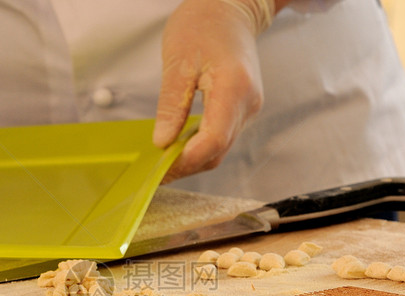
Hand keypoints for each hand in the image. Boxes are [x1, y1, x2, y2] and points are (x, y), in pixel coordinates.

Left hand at [153, 0, 273, 182]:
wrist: (229, 9)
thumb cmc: (202, 25)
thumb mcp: (178, 61)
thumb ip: (171, 105)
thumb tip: (162, 142)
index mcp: (234, 88)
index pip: (213, 140)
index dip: (186, 160)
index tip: (160, 168)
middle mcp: (248, 103)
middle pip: (217, 151)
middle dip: (186, 165)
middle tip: (156, 171)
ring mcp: (249, 108)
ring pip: (220, 148)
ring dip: (192, 159)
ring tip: (163, 160)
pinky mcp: (243, 110)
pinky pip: (222, 137)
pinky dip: (200, 147)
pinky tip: (179, 145)